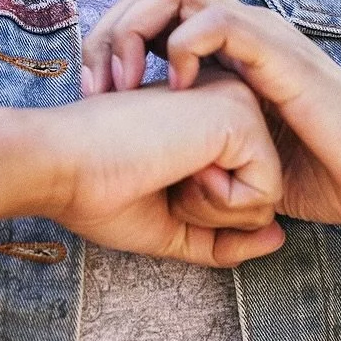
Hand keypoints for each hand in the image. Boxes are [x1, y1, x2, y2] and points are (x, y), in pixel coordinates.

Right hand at [40, 76, 285, 265]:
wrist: (61, 163)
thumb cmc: (101, 188)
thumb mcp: (173, 223)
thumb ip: (226, 235)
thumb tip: (279, 239)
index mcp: (213, 118)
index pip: (247, 192)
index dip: (200, 213)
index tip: (153, 181)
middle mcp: (230, 101)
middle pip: (264, 195)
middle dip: (211, 213)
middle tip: (161, 177)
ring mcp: (238, 103)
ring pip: (269, 196)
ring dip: (212, 208)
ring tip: (167, 169)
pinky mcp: (239, 116)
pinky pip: (265, 193)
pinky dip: (218, 202)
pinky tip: (180, 168)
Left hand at [80, 0, 340, 230]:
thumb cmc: (332, 174)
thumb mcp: (245, 158)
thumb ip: (207, 143)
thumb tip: (163, 162)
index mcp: (233, 50)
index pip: (155, 9)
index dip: (112, 40)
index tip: (93, 92)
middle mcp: (244, 31)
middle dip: (111, 26)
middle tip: (95, 82)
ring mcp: (264, 36)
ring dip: (135, 27)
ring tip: (123, 80)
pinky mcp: (282, 55)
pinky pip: (219, 21)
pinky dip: (182, 44)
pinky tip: (173, 85)